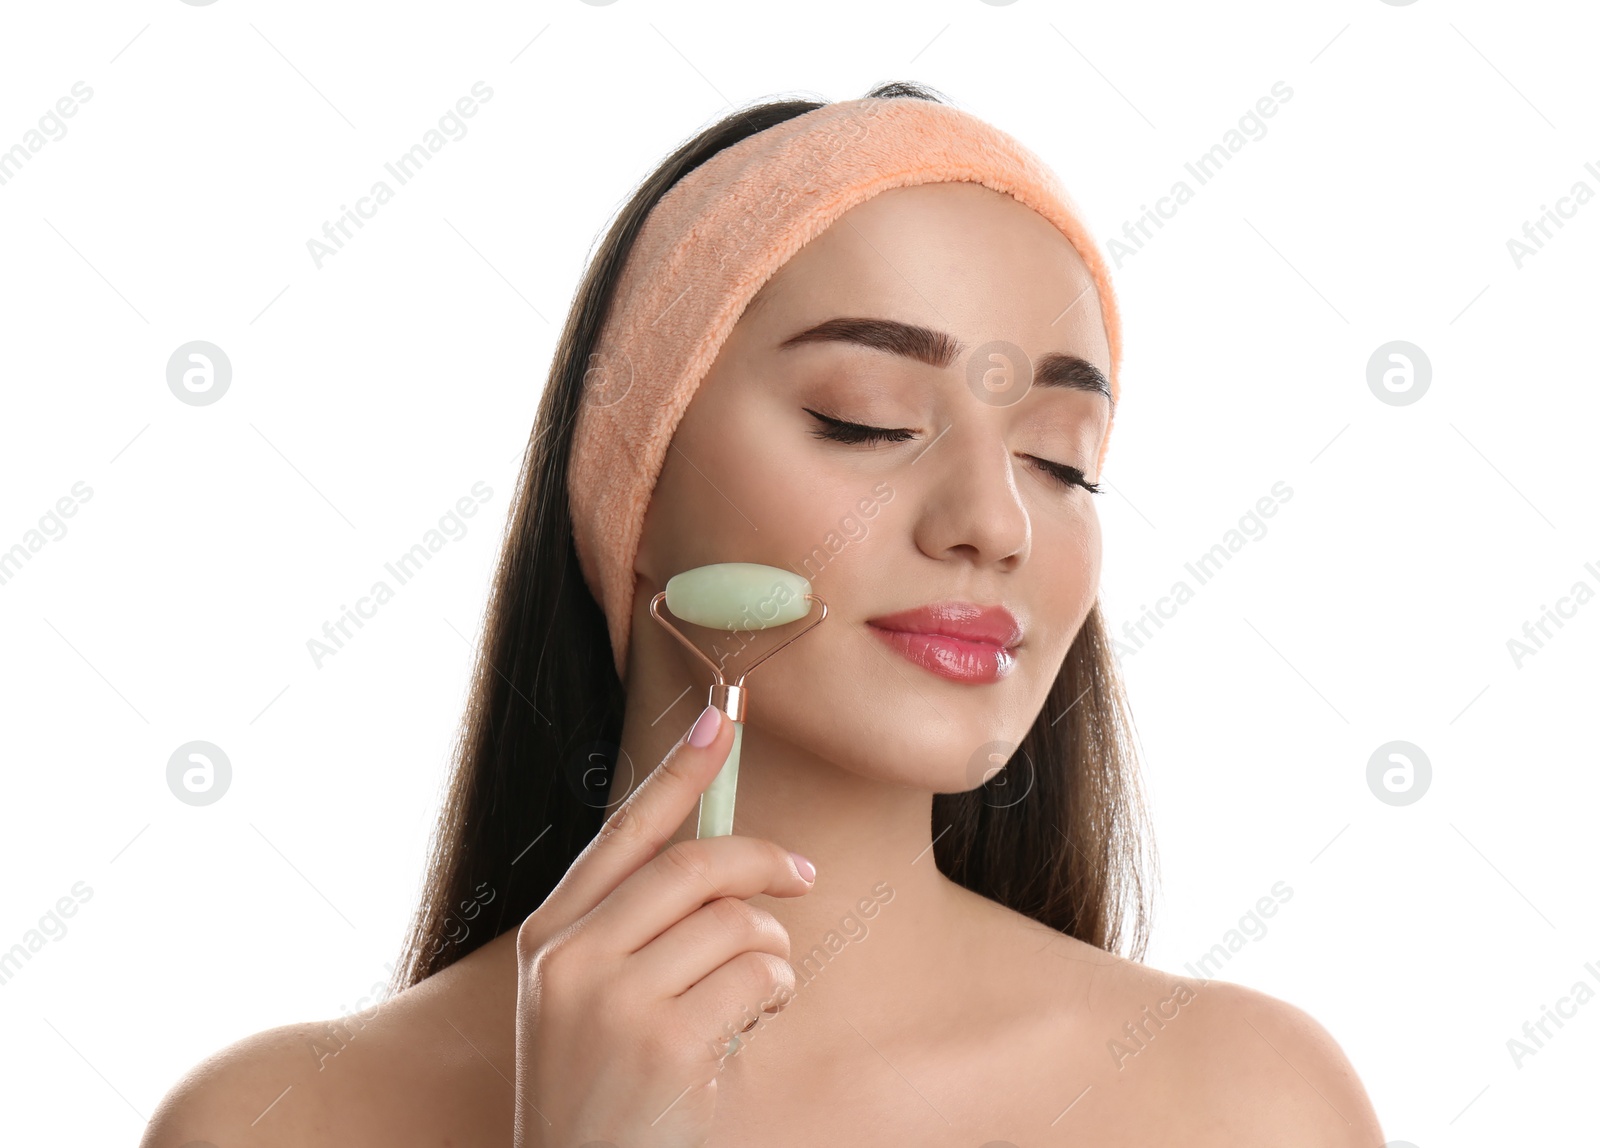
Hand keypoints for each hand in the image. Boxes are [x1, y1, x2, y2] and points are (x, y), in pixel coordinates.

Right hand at [512, 705, 815, 1147]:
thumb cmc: (605, 1096)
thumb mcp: (593, 1004)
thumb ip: (638, 930)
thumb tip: (722, 858)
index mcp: (550, 939)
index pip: (623, 833)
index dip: (677, 771)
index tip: (718, 718)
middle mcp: (571, 960)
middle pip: (693, 866)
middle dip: (763, 860)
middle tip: (803, 875)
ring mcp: (613, 1001)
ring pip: (735, 922)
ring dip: (770, 950)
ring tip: (757, 993)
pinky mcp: (665, 1042)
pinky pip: (757, 976)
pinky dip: (773, 992)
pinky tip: (751, 1027)